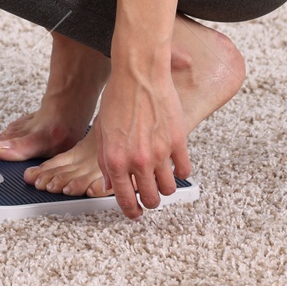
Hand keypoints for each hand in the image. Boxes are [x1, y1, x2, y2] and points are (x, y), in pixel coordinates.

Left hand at [91, 63, 190, 219]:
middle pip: (150, 199)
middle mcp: (137, 161)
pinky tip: (175, 165)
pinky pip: (184, 170)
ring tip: (162, 180)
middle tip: (150, 196)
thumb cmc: (117, 97)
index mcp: (114, 160)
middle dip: (149, 202)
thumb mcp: (102, 131)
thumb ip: (104, 160)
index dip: (130, 211)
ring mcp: (159, 153)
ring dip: (165, 188)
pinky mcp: (178, 142)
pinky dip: (181, 172)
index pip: (123, 198)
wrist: (138, 73)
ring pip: (168, 189)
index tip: (134, 213)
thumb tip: (109, 184)